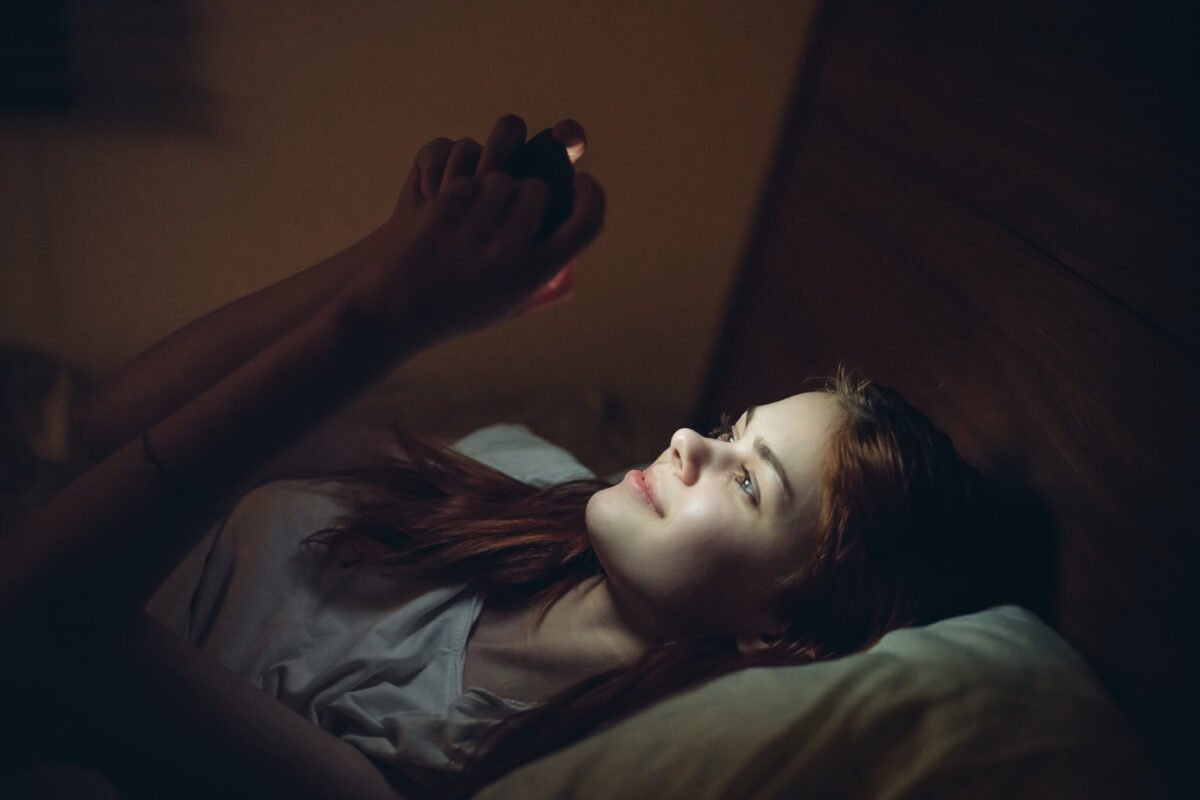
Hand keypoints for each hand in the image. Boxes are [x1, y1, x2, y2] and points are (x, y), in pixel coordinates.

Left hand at [383, 117, 587, 317]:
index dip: (592, 197)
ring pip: (502, 179)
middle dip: (526, 192)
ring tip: (472, 217)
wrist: (394, 308)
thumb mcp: (506, 301)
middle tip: (506, 210)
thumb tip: (554, 223)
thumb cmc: (453, 307)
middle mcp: (511, 249)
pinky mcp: (447, 205)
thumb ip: (534, 267)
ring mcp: (477, 225)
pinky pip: (470, 179)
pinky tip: (450, 215)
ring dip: (493, 189)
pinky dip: (463, 191)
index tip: (584, 185)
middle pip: (537, 190)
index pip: (586, 222)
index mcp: (533, 275)